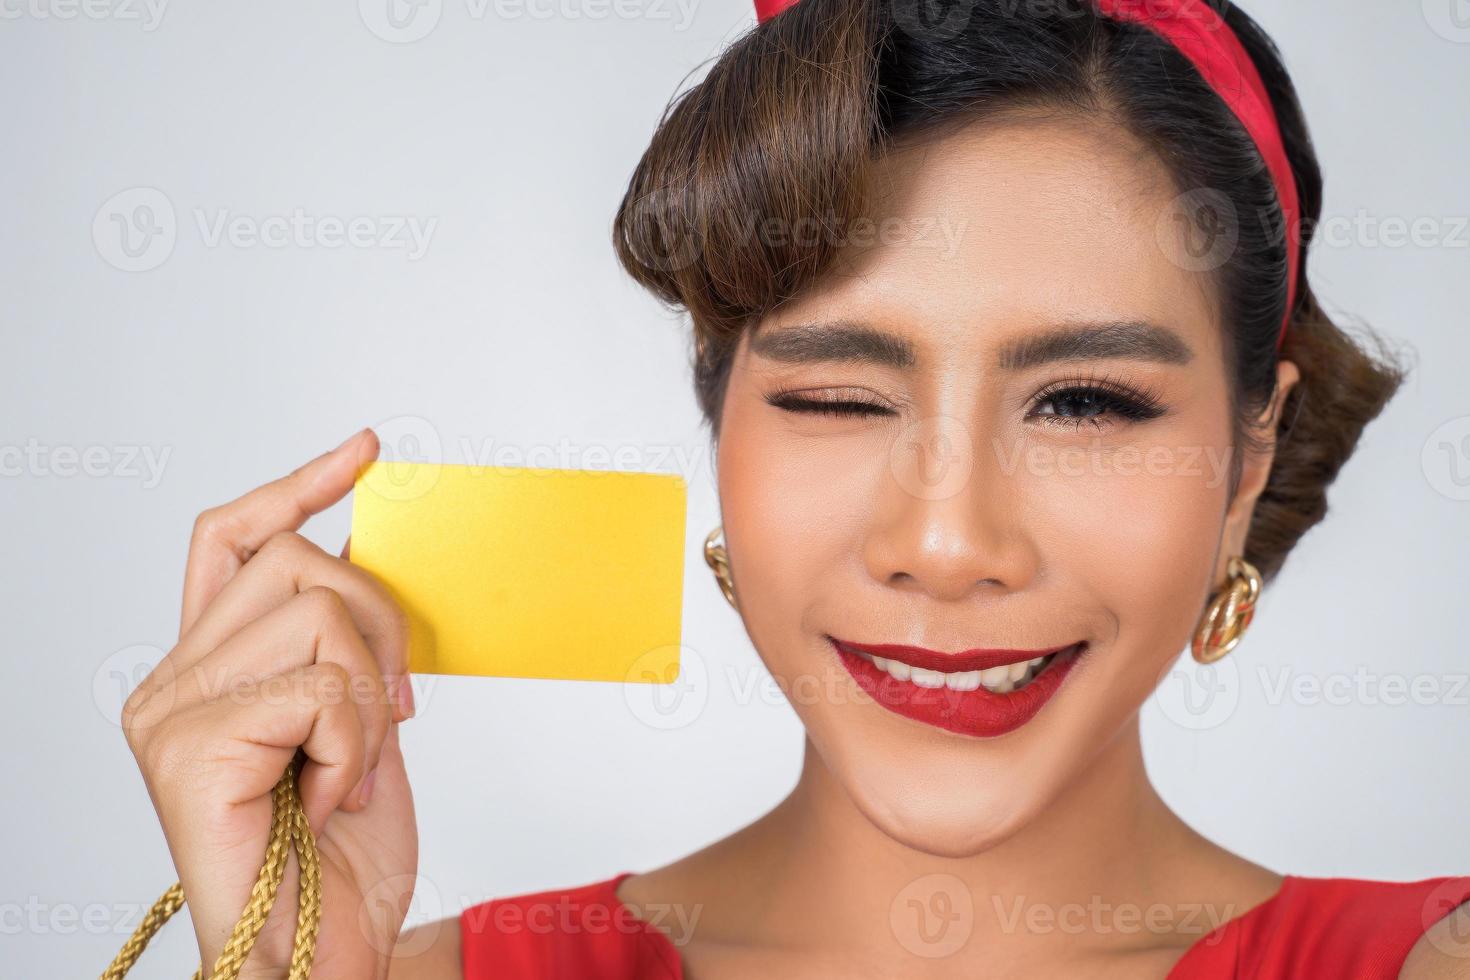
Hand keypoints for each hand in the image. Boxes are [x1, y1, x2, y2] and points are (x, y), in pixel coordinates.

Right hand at [122, 429, 418, 978]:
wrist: (321, 955)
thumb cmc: (339, 856)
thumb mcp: (360, 723)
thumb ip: (344, 645)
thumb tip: (365, 551)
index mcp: (208, 668)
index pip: (235, 539)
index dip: (298, 485)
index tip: (364, 453)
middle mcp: (172, 682)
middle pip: (299, 559)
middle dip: (380, 622)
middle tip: (395, 709)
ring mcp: (171, 713)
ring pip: (318, 610)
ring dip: (373, 692)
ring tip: (354, 764)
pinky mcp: (189, 747)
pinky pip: (322, 686)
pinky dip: (359, 741)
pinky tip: (333, 795)